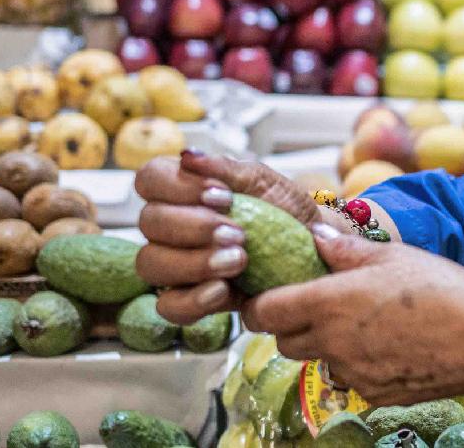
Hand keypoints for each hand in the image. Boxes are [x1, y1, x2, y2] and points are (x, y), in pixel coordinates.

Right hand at [133, 150, 320, 323]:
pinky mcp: (188, 300)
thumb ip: (227, 168)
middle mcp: (169, 227)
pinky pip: (168, 306)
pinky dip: (192, 299)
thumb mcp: (264, 182)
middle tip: (238, 233)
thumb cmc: (285, 212)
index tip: (222, 196)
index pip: (149, 179)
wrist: (315, 253)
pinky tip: (222, 289)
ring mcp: (174, 265)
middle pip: (149, 222)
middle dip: (194, 226)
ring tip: (239, 260)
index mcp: (180, 191)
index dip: (177, 187)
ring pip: (151, 264)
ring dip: (193, 262)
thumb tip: (189, 156)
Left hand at [243, 230, 463, 405]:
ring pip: (320, 361)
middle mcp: (332, 343)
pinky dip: (361, 363)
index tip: (267, 298)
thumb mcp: (393, 256)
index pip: (263, 313)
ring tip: (366, 324)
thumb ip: (343, 250)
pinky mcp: (375, 395)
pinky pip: (353, 379)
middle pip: (283, 343)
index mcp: (329, 303)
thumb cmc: (443, 289)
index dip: (259, 306)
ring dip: (329, 345)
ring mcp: (353, 373)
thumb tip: (314, 235)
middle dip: (290, 327)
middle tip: (316, 308)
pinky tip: (393, 345)